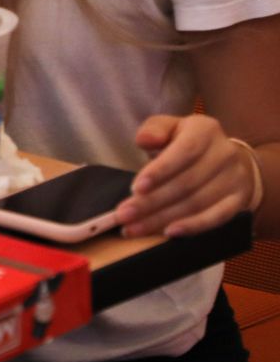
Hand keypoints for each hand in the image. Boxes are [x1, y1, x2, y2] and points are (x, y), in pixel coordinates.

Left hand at [115, 113, 253, 237]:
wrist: (224, 159)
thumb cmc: (184, 142)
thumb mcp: (168, 128)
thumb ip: (154, 130)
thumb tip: (144, 140)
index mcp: (205, 130)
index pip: (184, 152)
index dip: (160, 171)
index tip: (135, 188)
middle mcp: (225, 154)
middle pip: (187, 183)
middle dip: (151, 202)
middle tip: (123, 215)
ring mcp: (235, 179)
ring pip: (197, 203)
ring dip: (162, 219)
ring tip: (133, 228)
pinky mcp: (239, 201)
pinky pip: (217, 218)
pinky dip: (193, 227)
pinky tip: (168, 233)